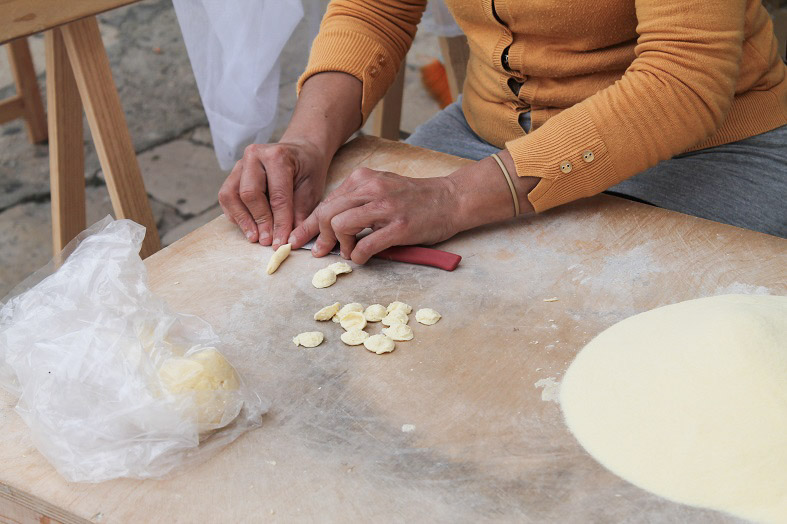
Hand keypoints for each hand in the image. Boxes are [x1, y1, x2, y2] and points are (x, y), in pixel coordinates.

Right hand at [218, 139, 328, 246]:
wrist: (300, 152)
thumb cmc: (307, 170)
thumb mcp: (311, 189)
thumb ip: (300, 213)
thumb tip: (289, 240)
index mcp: (277, 156)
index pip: (277, 195)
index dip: (279, 222)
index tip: (281, 242)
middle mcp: (254, 156)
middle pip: (249, 193)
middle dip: (259, 221)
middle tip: (267, 241)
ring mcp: (240, 164)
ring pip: (231, 195)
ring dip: (242, 220)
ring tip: (255, 238)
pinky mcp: (233, 174)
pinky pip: (226, 197)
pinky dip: (235, 215)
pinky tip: (248, 227)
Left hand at [289, 168, 460, 263]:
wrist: (451, 199)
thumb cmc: (415, 198)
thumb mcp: (381, 187)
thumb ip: (356, 200)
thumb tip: (328, 223)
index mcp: (363, 178)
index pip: (326, 202)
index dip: (309, 224)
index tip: (297, 239)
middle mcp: (371, 188)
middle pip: (327, 213)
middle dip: (319, 235)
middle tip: (321, 251)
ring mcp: (385, 207)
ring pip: (341, 225)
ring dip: (339, 245)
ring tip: (348, 251)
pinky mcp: (399, 227)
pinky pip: (365, 245)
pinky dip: (358, 255)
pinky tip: (362, 257)